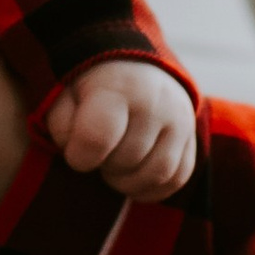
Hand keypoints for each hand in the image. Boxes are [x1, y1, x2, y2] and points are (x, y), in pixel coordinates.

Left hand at [42, 57, 197, 199]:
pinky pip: (177, 178)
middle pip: (127, 159)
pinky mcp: (191, 138)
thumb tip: (79, 153)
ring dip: (128, 182)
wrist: (133, 65)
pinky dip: (152, 189)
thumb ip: (63, 125)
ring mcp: (179, 120)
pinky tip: (133, 179)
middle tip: (98, 154)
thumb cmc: (93, 88)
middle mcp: (156, 103)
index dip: (80, 156)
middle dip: (105, 166)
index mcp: (118, 88)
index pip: (98, 138)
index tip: (76, 154)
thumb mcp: (67, 95)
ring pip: (157, 174)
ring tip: (114, 168)